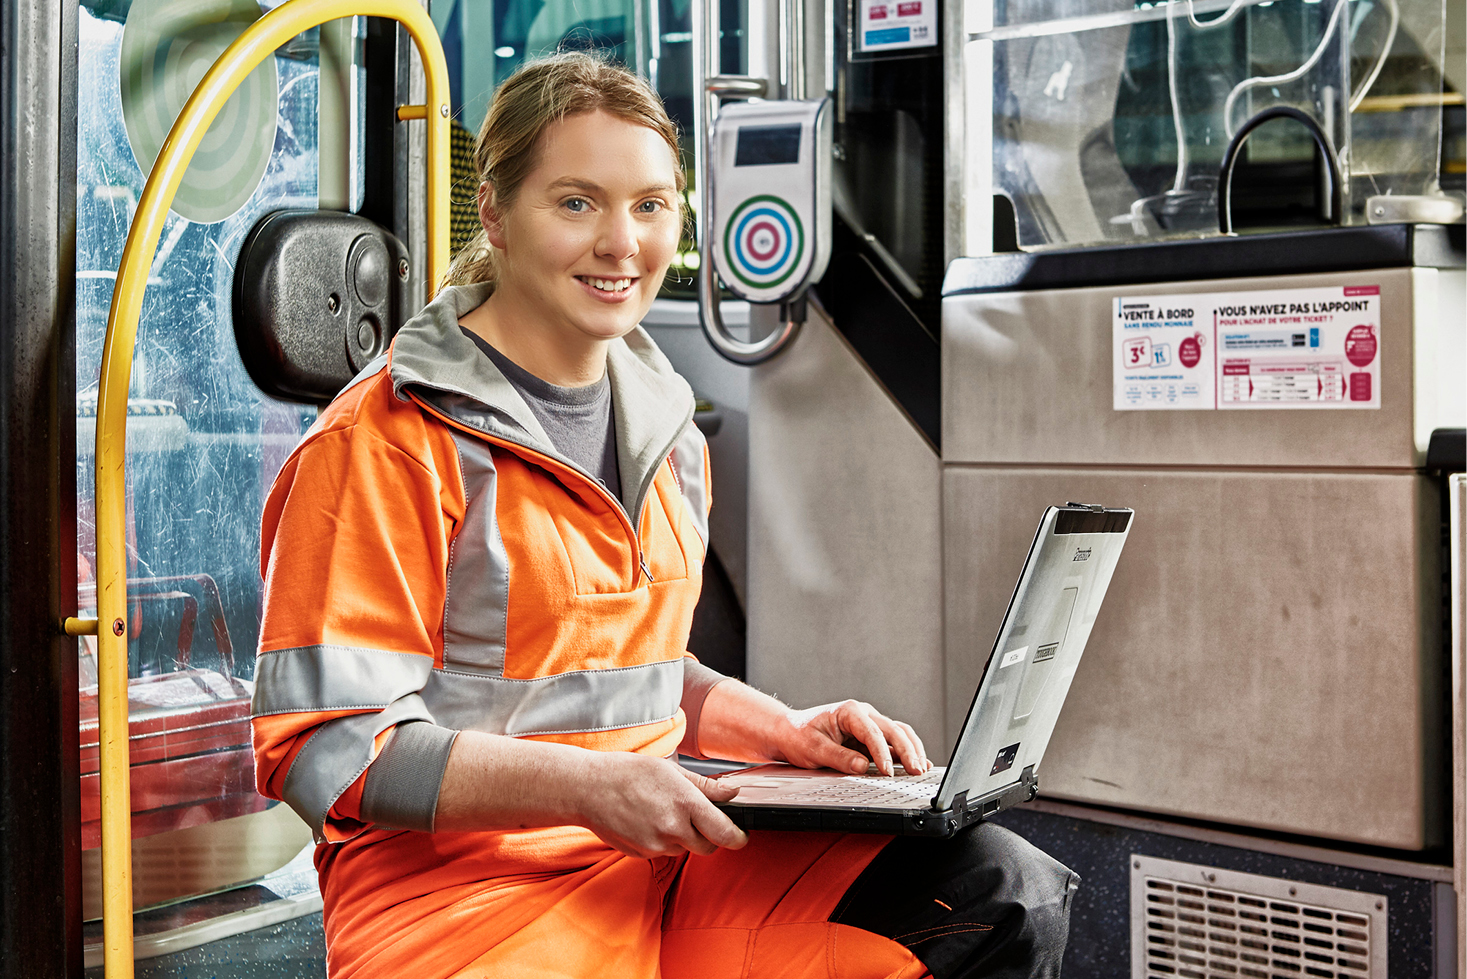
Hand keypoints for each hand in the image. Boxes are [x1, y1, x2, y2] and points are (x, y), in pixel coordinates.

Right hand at [576, 753, 748, 858]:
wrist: (586, 789)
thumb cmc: (627, 773)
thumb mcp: (671, 771)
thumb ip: (706, 786)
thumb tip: (733, 793)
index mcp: (685, 804)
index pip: (725, 833)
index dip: (738, 837)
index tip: (741, 835)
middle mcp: (672, 829)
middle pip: (708, 846)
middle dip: (710, 835)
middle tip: (699, 817)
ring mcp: (655, 845)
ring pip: (684, 848)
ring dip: (683, 836)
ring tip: (662, 811)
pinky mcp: (641, 854)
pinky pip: (663, 851)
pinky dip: (663, 840)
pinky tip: (647, 820)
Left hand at [773, 700, 929, 776]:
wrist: (790, 732)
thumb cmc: (799, 736)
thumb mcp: (814, 749)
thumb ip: (839, 757)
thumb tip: (862, 766)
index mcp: (849, 711)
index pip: (873, 732)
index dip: (882, 753)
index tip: (888, 772)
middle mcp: (863, 714)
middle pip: (892, 730)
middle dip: (906, 751)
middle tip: (915, 771)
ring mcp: (868, 723)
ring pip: (898, 732)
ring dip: (911, 749)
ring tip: (921, 768)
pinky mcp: (870, 735)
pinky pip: (892, 741)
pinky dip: (905, 751)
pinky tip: (916, 762)